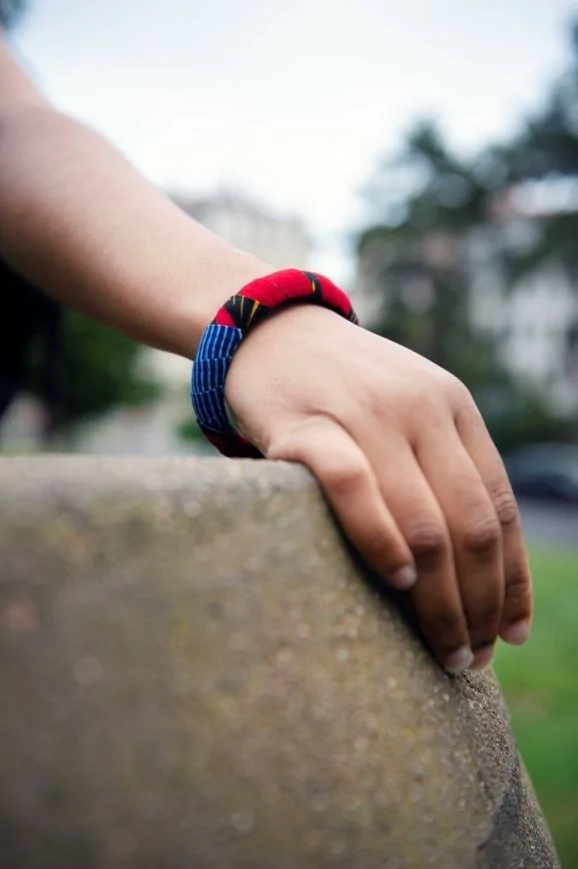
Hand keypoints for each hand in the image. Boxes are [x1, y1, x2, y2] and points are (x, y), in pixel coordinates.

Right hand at [225, 303, 532, 672]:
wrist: (271, 331)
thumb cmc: (341, 388)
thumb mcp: (407, 408)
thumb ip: (441, 463)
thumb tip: (476, 564)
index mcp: (453, 407)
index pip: (499, 506)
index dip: (512, 577)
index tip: (510, 632)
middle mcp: (419, 408)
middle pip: (469, 525)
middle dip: (479, 604)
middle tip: (470, 657)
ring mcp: (364, 414)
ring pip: (424, 521)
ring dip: (441, 599)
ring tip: (443, 648)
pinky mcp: (305, 425)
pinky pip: (354, 488)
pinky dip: (382, 540)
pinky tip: (399, 580)